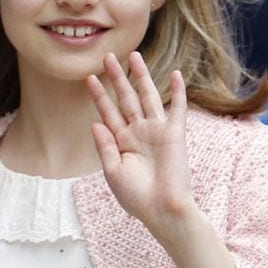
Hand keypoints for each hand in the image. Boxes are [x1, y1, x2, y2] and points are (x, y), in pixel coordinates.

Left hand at [87, 51, 194, 238]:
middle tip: (107, 57)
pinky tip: (176, 74)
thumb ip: (105, 146)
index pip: (108, 112)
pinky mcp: (175, 134)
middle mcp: (139, 132)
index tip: (89, 78)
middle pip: (126, 98)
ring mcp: (157, 131)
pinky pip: (177, 109)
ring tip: (134, 56)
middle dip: (117, 78)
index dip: (99, 95)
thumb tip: (95, 122)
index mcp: (122, 142)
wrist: (162, 210)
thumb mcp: (113, 171)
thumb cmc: (136, 197)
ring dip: (142, 77)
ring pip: (148, 97)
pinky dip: (178, 92)